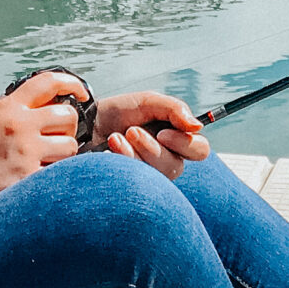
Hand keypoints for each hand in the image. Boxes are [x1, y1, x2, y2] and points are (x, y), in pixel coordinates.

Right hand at [0, 70, 88, 210]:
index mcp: (8, 108)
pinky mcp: (27, 179)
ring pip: (70, 147)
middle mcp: (20, 125)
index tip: (82, 94)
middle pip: (68, 117)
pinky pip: (58, 174)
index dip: (72, 84)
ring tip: (46, 162)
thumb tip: (47, 111)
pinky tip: (38, 181)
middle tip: (57, 139)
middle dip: (68, 128)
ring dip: (64, 155)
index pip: (48, 83)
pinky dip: (53, 177)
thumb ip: (16, 114)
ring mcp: (25, 152)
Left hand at [93, 92, 207, 179]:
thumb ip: (174, 109)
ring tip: (115, 137)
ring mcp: (149, 175)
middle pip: (175, 167)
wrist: (88, 124)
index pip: (200, 150)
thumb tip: (197, 126)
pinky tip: (109, 150)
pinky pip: (134, 182)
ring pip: (154, 176)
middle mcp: (167, 160)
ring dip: (133, 154)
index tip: (163, 133)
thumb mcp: (147, 102)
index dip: (185, 144)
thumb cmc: (120, 112)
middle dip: (151, 149)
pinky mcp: (130, 185)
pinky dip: (121, 162)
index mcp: (177, 139)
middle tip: (132, 131)